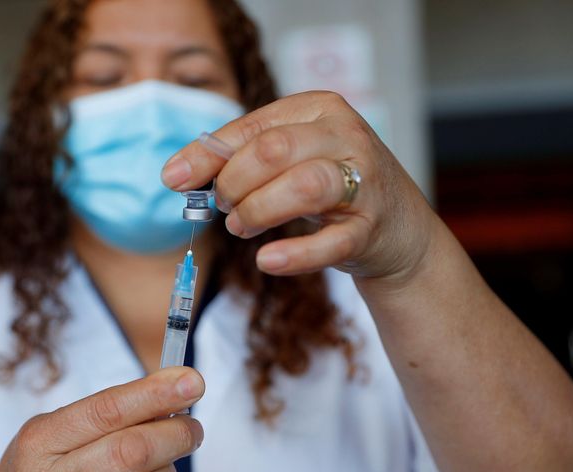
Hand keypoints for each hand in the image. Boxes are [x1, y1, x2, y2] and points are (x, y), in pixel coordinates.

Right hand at [0, 367, 204, 471]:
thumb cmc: (43, 468)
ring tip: (162, 463)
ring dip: (170, 470)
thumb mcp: (56, 432)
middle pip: (133, 452)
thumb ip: (106, 414)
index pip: (107, 411)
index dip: (154, 394)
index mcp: (41, 442)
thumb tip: (173, 390)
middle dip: (175, 433)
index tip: (192, 381)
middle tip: (193, 426)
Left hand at [162, 91, 437, 282]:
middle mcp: (345, 136)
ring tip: (242, 227)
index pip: (252, 126)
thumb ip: (239, 159)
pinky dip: (295, 254)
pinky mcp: (372, 228)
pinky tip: (267, 261)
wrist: (399, 230)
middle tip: (224, 207)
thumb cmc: (330, 188)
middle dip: (234, 183)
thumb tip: (177, 174)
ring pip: (304, 186)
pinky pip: (331, 243)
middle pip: (273, 151)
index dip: (207, 155)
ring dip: (258, 211)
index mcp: (318, 109)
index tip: (173, 179)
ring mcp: (364, 181)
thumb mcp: (289, 160)